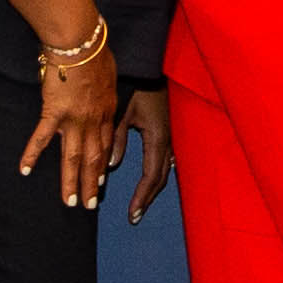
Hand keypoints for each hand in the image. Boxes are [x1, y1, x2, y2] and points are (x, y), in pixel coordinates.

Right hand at [13, 29, 127, 210]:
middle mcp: (93, 121)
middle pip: (94, 158)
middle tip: (89, 205)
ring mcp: (74, 119)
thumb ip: (105, 87)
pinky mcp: (54, 112)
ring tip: (69, 201)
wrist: (80, 43)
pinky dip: (32, 155)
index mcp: (107, 111)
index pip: (105, 144)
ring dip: (71, 181)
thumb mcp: (110, 73)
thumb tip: (101, 88)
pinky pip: (42, 138)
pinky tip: (24, 170)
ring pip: (73, 157)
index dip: (103, 164)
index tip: (102, 180)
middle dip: (92, 184)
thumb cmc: (95, 50)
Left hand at [122, 87, 174, 221]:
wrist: (150, 66)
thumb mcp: (122, 111)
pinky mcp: (167, 131)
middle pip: (159, 177)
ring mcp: (170, 136)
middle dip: (147, 198)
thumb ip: (116, 138)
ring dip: (151, 188)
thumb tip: (113, 165)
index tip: (132, 213)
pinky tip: (150, 180)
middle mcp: (167, 140)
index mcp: (157, 137)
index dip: (142, 196)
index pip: (150, 176)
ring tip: (140, 204)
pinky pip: (164, 159)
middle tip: (134, 216)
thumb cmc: (135, 85)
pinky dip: (155, 174)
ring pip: (163, 170)